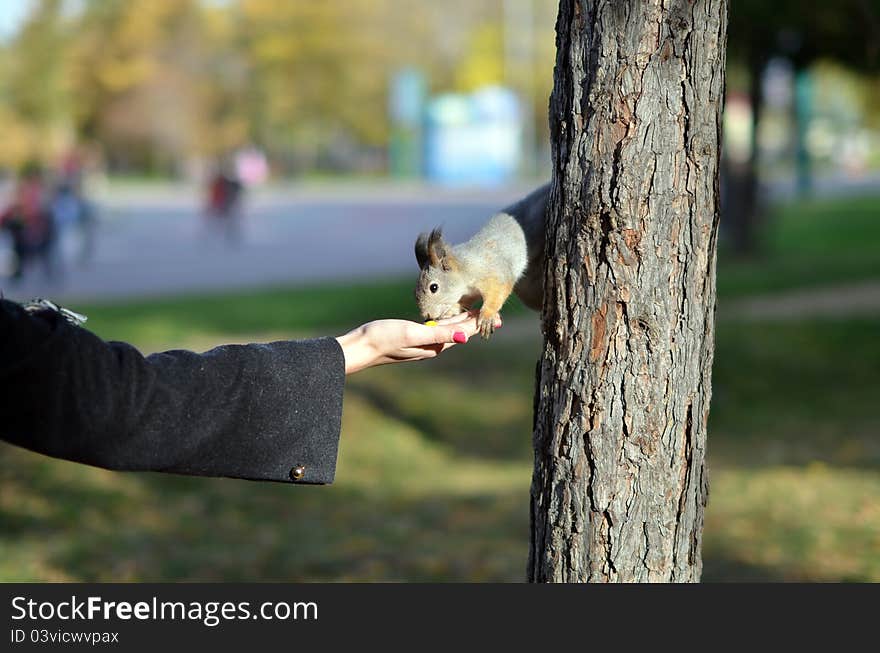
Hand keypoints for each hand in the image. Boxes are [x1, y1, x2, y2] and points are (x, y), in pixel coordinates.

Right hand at [335, 312, 501, 374]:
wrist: (360, 347)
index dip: (480, 323)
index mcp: (435, 345)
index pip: (463, 333)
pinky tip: (448, 319)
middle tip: (495, 313)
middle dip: (476, 323)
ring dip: (464, 322)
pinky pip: (437, 330)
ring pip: (449, 331)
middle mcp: (431, 346)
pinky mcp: (412, 338)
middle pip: (459, 332)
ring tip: (478, 314)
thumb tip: (464, 339)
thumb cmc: (383, 338)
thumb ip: (438, 335)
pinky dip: (448, 322)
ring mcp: (421, 343)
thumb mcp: (413, 334)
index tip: (497, 315)